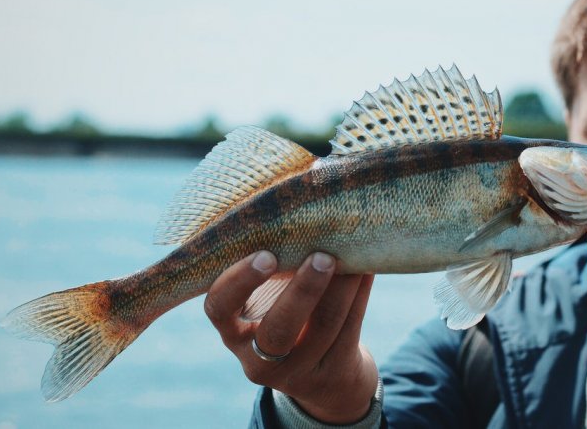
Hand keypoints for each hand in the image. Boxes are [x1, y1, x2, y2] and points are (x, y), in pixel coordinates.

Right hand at [204, 251, 378, 423]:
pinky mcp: (334, 373)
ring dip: (342, 286)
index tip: (266, 255)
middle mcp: (259, 360)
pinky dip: (360, 294)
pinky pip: (349, 329)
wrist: (325, 376)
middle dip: (303, 290)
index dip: (239, 282)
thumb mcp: (268, 300)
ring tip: (352, 254)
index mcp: (233, 332)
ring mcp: (298, 374)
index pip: (219, 308)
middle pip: (278, 329)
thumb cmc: (288, 316)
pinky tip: (367, 268)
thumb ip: (272, 266)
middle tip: (322, 256)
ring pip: (324, 326)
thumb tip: (291, 210)